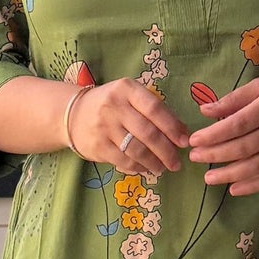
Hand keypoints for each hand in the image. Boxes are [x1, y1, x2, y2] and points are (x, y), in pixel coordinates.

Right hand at [69, 78, 189, 173]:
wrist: (73, 114)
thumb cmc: (111, 105)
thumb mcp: (130, 97)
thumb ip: (154, 110)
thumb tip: (182, 132)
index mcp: (127, 89)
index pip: (155, 108)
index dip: (172, 127)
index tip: (184, 141)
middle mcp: (114, 106)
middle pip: (148, 133)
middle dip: (166, 151)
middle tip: (176, 162)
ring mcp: (104, 127)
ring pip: (137, 150)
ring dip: (154, 162)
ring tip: (163, 168)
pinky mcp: (97, 146)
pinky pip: (123, 161)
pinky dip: (138, 168)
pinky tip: (146, 169)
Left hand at [187, 70, 258, 195]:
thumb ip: (235, 98)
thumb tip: (205, 111)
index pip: (237, 124)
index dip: (213, 134)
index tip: (194, 140)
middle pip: (243, 146)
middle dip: (215, 154)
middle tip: (194, 158)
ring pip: (255, 166)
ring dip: (229, 174)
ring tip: (208, 178)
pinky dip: (253, 185)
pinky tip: (234, 189)